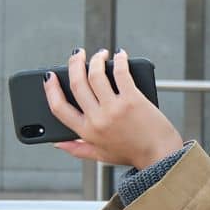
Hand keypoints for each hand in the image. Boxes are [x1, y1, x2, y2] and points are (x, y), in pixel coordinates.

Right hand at [44, 48, 184, 169]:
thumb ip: (77, 148)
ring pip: (96, 75)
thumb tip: (57, 143)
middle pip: (77, 84)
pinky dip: (118, 60)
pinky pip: (121, 73)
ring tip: (99, 54)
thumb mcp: (99, 155)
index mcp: (86, 132)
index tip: (49, 76)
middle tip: (77, 54)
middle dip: (74, 64)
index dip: (50, 89)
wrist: (160, 155)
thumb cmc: (132, 153)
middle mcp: (97, 119)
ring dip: (95, 59)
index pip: (58, 108)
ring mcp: (115, 108)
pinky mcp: (133, 99)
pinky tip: (119, 55)